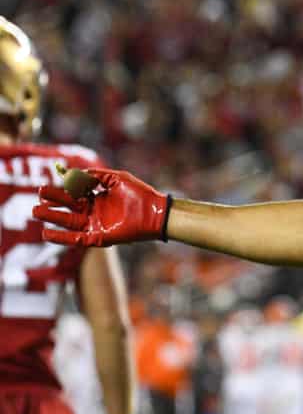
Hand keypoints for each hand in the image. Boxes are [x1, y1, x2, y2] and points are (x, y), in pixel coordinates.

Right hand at [33, 169, 170, 246]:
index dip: (61, 189)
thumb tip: (73, 173)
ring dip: (52, 218)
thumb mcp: (116, 179)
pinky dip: (61, 237)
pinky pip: (76, 239)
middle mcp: (94, 211)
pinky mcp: (99, 237)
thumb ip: (95, 175)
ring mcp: (95, 225)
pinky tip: (46, 233)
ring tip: (36, 211)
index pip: (74, 193)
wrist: (156, 211)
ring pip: (68, 222)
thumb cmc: (140, 194)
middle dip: (53, 202)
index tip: (49, 185)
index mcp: (97, 197)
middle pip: (68, 207)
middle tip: (38, 197)